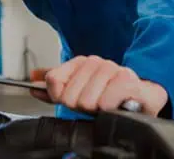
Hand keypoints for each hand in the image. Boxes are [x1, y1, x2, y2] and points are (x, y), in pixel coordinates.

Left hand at [29, 55, 167, 116]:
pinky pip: (105, 101)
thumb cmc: (109, 96)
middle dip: (81, 107)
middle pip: (69, 95)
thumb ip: (55, 87)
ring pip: (87, 100)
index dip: (61, 97)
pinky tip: (116, 106)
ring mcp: (112, 69)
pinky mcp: (127, 80)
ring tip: (107, 106)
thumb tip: (32, 82)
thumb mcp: (79, 92)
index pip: (54, 80)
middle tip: (95, 105)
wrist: (142, 100)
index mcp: (81, 62)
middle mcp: (96, 62)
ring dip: (96, 110)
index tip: (74, 100)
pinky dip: (109, 109)